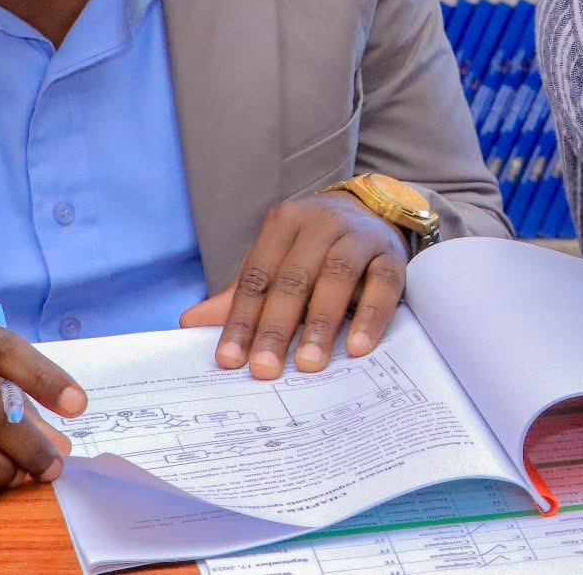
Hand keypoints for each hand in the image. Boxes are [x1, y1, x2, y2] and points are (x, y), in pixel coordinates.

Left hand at [179, 190, 408, 378]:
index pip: (257, 276)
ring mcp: (359, 236)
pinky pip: (384, 284)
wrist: (375, 214)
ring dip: (321, 324)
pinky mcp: (392, 255)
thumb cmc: (316, 250)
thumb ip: (240, 295)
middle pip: (293, 277)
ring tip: (308, 363)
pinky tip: (358, 346)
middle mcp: (321, 223)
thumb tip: (190, 323)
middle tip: (265, 369)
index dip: (241, 318)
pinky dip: (371, 316)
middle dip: (276, 326)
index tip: (230, 359)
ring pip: (337, 276)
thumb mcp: (277, 264)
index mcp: (284, 223)